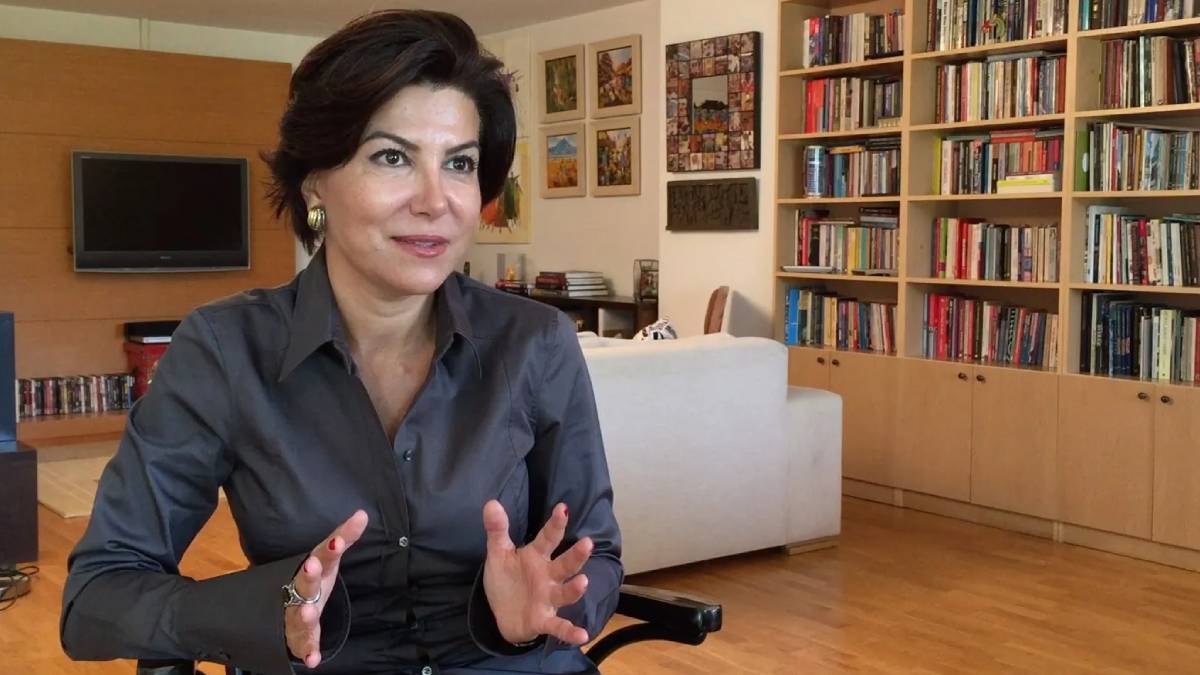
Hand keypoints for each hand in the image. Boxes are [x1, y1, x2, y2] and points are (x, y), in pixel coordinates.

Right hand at [284, 509, 368, 668]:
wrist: (289, 610)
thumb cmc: (315, 581)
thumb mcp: (330, 559)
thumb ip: (345, 537)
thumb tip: (362, 514)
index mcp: (314, 570)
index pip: (322, 555)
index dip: (330, 549)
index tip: (338, 541)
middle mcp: (303, 591)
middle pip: (305, 583)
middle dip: (309, 575)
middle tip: (312, 566)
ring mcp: (298, 615)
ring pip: (300, 615)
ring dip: (304, 615)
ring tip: (309, 613)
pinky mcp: (301, 637)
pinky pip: (304, 645)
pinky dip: (308, 652)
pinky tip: (313, 660)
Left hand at [482, 501, 593, 645]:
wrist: (502, 614)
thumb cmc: (507, 579)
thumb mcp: (498, 554)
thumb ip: (497, 530)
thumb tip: (491, 502)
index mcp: (536, 557)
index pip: (548, 538)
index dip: (555, 524)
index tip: (563, 508)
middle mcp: (547, 577)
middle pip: (564, 565)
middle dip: (576, 555)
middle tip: (587, 543)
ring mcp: (548, 599)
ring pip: (564, 592)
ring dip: (574, 589)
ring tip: (583, 581)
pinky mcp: (543, 620)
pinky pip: (558, 626)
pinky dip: (569, 631)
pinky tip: (582, 635)